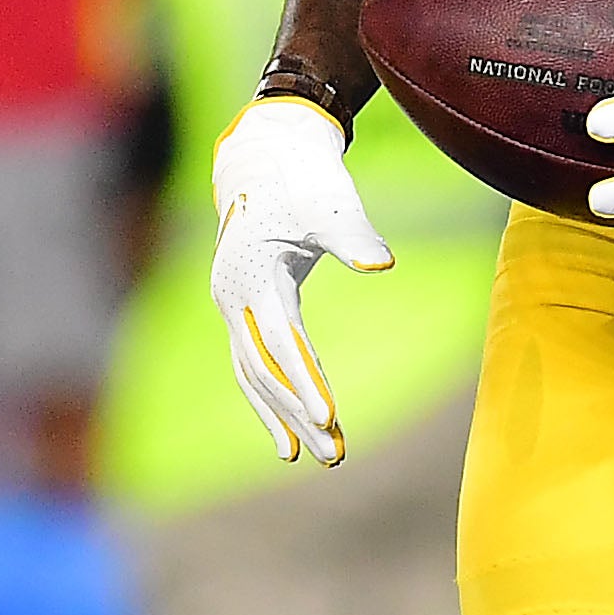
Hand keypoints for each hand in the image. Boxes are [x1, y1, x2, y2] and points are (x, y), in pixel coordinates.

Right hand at [208, 96, 391, 465]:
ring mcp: (231, 305)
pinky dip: (268, 401)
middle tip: (336, 454)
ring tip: (321, 457)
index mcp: (254, 272)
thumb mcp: (330, 204)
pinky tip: (289, 436)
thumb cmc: (305, 181)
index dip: (303, 378)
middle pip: (263, 368)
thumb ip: (353, 236)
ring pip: (253, 373)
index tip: (329, 417)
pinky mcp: (240, 310)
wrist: (266, 158)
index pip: (279, 339)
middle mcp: (232, 294)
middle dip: (298, 412)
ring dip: (284, 416)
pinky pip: (249, 365)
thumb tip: (382, 263)